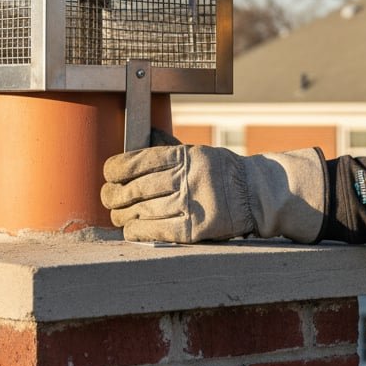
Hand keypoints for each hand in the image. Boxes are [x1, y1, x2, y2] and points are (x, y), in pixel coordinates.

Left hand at [101, 144, 325, 244]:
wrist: (257, 195)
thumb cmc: (222, 172)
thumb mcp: (197, 152)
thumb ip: (169, 148)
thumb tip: (144, 134)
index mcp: (183, 156)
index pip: (137, 161)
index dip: (115, 169)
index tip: (108, 174)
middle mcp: (185, 178)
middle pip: (133, 189)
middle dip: (113, 195)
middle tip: (108, 198)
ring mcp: (190, 205)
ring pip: (140, 211)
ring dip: (122, 215)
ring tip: (118, 215)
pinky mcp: (195, 229)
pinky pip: (155, 231)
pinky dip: (137, 231)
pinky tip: (131, 229)